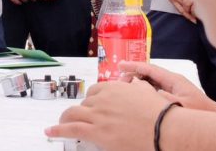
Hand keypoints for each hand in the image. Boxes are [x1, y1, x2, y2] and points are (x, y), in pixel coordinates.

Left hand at [45, 78, 168, 150]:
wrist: (166, 129)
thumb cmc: (161, 114)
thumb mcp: (147, 93)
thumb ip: (136, 88)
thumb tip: (134, 84)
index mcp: (115, 88)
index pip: (95, 92)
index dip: (91, 101)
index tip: (90, 106)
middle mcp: (104, 99)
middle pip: (84, 104)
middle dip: (83, 112)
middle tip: (81, 119)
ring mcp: (98, 115)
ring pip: (73, 114)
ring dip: (65, 119)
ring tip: (60, 123)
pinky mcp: (97, 132)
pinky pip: (70, 129)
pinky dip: (57, 130)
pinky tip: (50, 132)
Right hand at [118, 61, 215, 112]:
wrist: (213, 116)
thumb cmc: (200, 112)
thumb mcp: (180, 105)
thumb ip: (164, 97)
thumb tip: (149, 89)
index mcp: (174, 79)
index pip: (150, 68)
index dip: (133, 66)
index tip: (120, 65)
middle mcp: (172, 80)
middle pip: (148, 72)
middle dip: (133, 73)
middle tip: (119, 80)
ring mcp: (172, 86)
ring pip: (151, 80)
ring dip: (138, 80)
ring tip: (124, 86)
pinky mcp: (173, 93)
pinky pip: (154, 87)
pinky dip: (144, 88)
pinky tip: (137, 93)